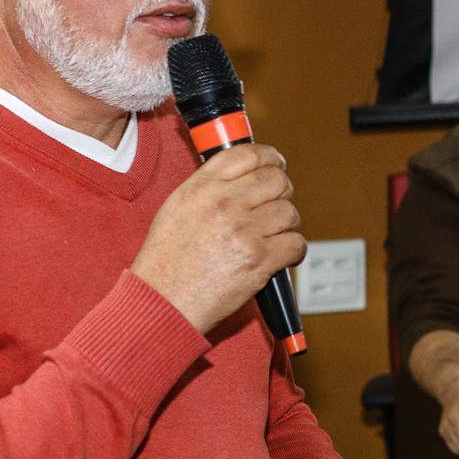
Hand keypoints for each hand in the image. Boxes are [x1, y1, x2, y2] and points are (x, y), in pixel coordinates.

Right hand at [130, 143, 304, 332]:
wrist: (163, 303)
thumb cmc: (166, 262)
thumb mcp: (176, 209)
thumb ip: (209, 187)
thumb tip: (244, 176)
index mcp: (201, 188)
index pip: (248, 154)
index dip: (269, 157)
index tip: (275, 164)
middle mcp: (223, 204)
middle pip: (276, 180)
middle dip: (282, 192)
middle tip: (276, 205)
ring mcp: (243, 231)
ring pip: (289, 212)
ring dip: (287, 224)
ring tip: (273, 235)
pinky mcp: (259, 260)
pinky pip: (296, 243)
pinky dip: (294, 251)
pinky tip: (281, 255)